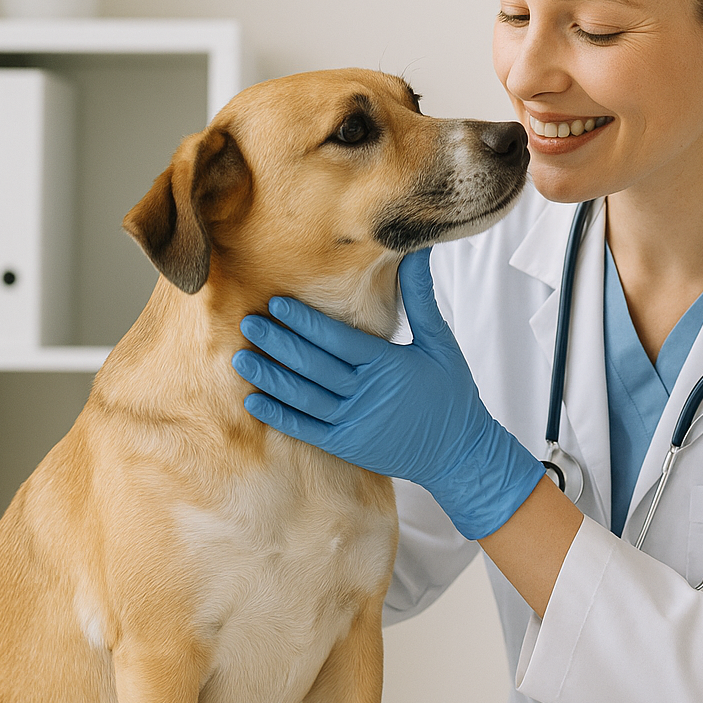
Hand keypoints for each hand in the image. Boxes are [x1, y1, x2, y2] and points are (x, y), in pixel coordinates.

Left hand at [232, 249, 545, 539]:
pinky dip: (279, 415)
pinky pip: (306, 429)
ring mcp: (354, 423)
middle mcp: (367, 395)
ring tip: (242, 357)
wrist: (461, 453)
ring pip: (304, 398)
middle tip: (248, 323)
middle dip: (279, 344)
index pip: (338, 340)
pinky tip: (254, 400)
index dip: (306, 323)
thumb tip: (418, 249)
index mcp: (388, 365)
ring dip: (271, 377)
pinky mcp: (347, 445)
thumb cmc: (451, 392)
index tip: (277, 303)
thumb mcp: (440, 341)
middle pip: (314, 366)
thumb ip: (421, 297)